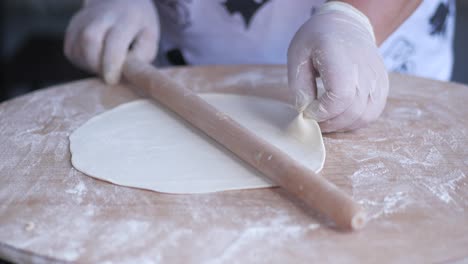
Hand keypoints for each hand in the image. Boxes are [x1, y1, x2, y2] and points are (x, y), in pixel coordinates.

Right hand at [64, 0, 158, 84]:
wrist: (121, 2)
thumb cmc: (138, 25)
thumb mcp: (150, 38)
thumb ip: (141, 57)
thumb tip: (125, 75)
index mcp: (126, 18)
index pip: (114, 41)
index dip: (111, 64)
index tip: (112, 80)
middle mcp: (101, 15)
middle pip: (89, 40)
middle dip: (96, 65)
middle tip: (109, 76)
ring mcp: (83, 20)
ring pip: (76, 48)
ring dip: (89, 65)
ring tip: (105, 66)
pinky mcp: (72, 27)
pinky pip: (70, 51)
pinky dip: (81, 62)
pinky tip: (95, 60)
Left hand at [287, 2, 388, 131]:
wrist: (345, 25)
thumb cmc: (318, 39)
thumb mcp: (298, 55)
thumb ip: (299, 84)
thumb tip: (304, 109)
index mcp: (342, 58)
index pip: (341, 97)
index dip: (323, 112)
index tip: (308, 110)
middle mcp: (365, 70)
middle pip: (353, 111)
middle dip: (329, 123)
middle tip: (313, 118)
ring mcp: (377, 79)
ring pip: (364, 117)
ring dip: (342, 125)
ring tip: (325, 119)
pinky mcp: (382, 86)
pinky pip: (372, 114)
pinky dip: (355, 122)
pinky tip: (339, 116)